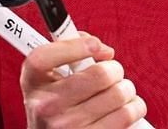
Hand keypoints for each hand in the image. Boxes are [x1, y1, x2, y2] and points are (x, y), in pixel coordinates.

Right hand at [20, 31, 146, 127]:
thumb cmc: (58, 105)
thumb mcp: (52, 77)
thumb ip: (72, 52)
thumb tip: (104, 51)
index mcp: (34, 83)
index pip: (44, 56)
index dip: (75, 46)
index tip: (94, 46)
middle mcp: (46, 106)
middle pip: (102, 74)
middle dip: (114, 70)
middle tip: (111, 76)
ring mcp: (67, 127)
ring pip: (120, 93)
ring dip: (126, 91)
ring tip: (115, 95)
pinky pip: (129, 113)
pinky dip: (133, 107)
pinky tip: (120, 110)